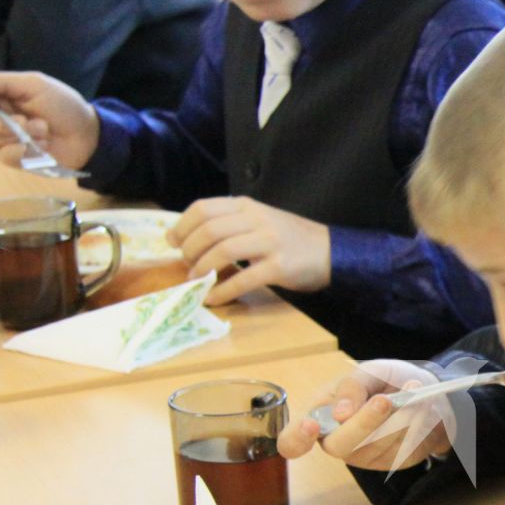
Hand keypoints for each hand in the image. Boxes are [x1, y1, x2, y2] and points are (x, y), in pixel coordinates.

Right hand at [0, 70, 99, 169]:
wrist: (88, 135)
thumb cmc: (64, 106)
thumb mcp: (36, 85)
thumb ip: (3, 83)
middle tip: (22, 121)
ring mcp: (6, 138)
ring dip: (19, 134)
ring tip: (44, 130)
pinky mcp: (16, 157)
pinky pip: (4, 156)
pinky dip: (21, 150)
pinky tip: (39, 146)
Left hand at [168, 197, 330, 304]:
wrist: (332, 252)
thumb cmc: (290, 240)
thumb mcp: (259, 221)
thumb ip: (230, 225)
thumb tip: (190, 239)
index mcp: (247, 205)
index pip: (203, 208)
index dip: (181, 226)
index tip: (172, 242)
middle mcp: (257, 219)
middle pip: (209, 230)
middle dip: (189, 251)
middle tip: (187, 266)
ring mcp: (270, 242)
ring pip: (223, 251)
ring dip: (203, 269)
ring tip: (197, 281)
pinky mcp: (279, 267)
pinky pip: (243, 279)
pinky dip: (223, 290)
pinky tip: (214, 298)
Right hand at [276, 359, 453, 468]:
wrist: (422, 392)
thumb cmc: (382, 381)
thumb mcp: (366, 372)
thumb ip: (351, 386)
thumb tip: (340, 413)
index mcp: (318, 416)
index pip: (291, 442)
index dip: (297, 439)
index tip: (311, 425)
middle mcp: (335, 441)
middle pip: (341, 445)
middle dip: (365, 422)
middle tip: (384, 400)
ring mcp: (363, 456)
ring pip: (376, 445)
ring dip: (399, 417)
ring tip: (413, 389)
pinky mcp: (390, 462)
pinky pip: (401, 449)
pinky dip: (414, 424)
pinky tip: (421, 406)